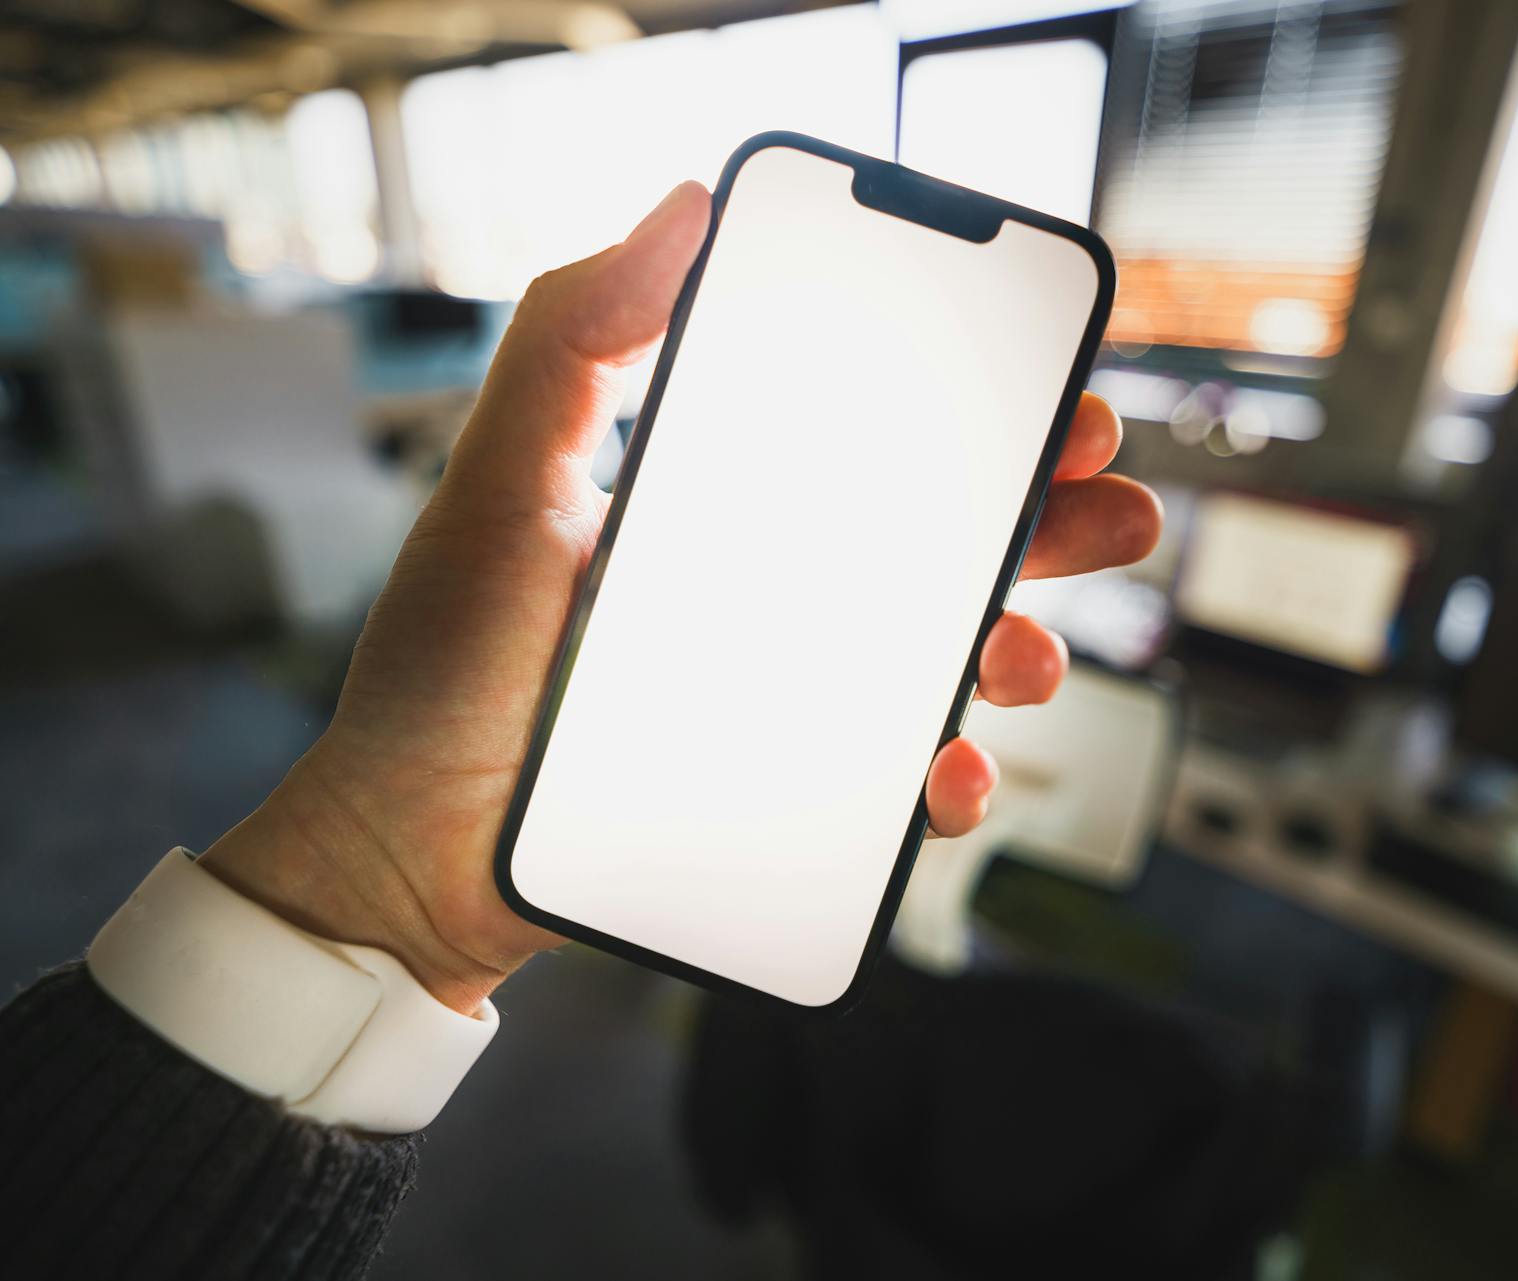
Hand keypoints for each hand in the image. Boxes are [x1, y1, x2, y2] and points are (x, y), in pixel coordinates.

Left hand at [202, 182, 1162, 1010]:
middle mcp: (767, 594)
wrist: (409, 853)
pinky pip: (898, 784)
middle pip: (937, 543)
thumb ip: (573, 341)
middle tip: (1108, 510)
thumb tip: (680, 207)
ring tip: (1025, 656)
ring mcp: (783, 698)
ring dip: (1021, 646)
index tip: (1049, 393)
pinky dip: (949, 777)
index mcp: (720, 504)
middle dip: (1042, 522)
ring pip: (942, 661)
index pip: (869, 438)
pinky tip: (951, 770)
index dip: (973, 413)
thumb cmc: (444, 669)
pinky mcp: (787, 798)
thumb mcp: (501, 485)